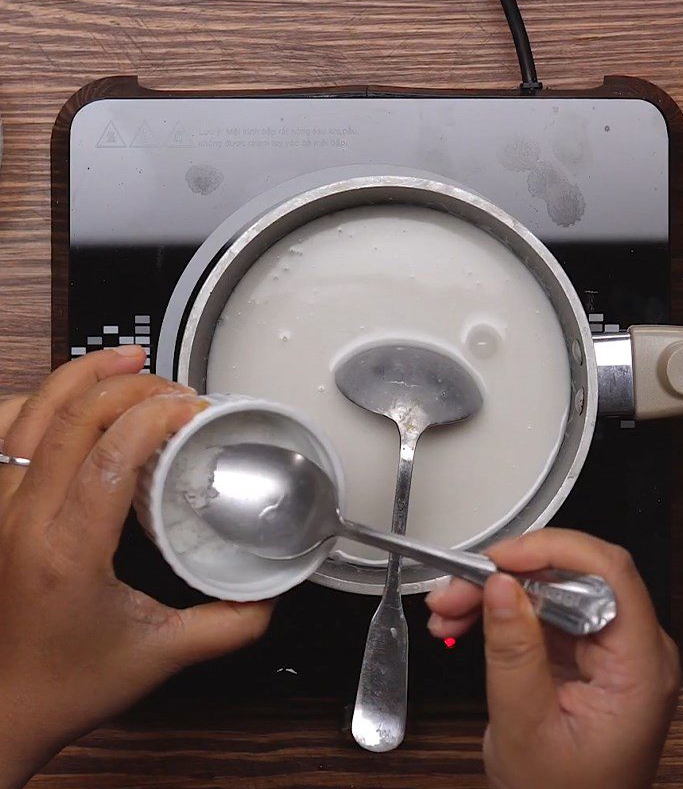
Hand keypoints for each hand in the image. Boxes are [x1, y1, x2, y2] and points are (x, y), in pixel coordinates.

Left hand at [0, 348, 272, 787]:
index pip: (109, 453)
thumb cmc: (65, 683)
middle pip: (72, 416)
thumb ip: (229, 625)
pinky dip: (39, 400)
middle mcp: (23, 520)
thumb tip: (271, 594)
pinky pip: (7, 432)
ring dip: (82, 375)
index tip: (195, 411)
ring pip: (31, 412)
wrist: (1, 709)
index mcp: (67, 550)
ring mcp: (1, 510)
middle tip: (176, 390)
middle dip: (132, 386)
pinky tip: (71, 395)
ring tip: (127, 358)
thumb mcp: (161, 656)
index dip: (157, 416)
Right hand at [426, 529, 680, 788]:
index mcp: (640, 666)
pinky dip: (500, 612)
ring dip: (494, 592)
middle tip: (455, 590)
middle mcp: (633, 648)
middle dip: (507, 575)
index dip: (553, 550)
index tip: (500, 558)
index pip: (610, 573)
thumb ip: (513, 652)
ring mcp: (610, 648)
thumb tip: (501, 585)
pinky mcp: (585, 650)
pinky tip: (464, 622)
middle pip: (573, 575)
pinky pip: (541, 610)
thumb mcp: (525, 728)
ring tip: (448, 611)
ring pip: (551, 587)